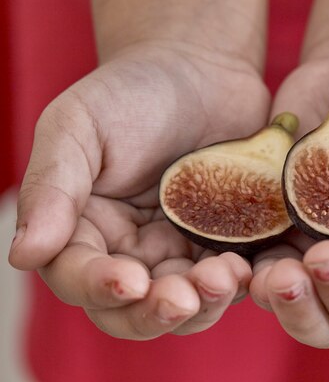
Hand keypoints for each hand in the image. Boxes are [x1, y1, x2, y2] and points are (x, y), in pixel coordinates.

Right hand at [8, 42, 268, 338]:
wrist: (201, 69)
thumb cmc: (132, 90)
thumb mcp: (78, 126)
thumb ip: (52, 188)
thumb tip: (24, 255)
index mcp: (84, 229)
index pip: (79, 277)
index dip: (100, 288)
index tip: (129, 281)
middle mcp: (131, 251)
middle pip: (134, 310)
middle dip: (157, 312)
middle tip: (183, 298)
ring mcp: (182, 250)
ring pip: (188, 305)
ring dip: (205, 304)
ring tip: (226, 276)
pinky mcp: (227, 243)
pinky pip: (233, 278)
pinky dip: (242, 283)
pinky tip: (251, 267)